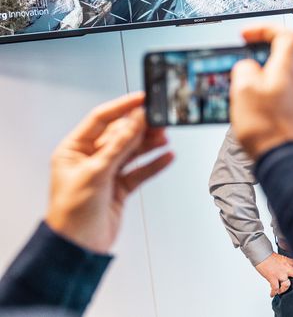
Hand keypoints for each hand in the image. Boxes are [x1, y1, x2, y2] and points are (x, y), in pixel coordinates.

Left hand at [45, 93, 172, 253]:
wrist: (78, 248)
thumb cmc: (72, 213)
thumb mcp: (96, 173)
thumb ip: (119, 145)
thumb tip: (135, 120)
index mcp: (73, 150)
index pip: (100, 120)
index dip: (122, 107)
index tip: (142, 99)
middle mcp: (89, 159)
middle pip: (120, 135)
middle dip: (140, 128)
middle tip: (160, 120)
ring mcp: (106, 173)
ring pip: (132, 151)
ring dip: (149, 144)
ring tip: (165, 137)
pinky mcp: (119, 188)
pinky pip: (140, 170)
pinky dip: (154, 163)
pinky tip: (167, 156)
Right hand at [230, 25, 292, 159]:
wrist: (287, 159)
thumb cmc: (269, 128)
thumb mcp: (243, 90)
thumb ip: (244, 69)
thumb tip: (246, 67)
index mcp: (286, 68)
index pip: (283, 34)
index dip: (264, 29)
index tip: (247, 35)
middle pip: (280, 57)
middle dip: (258, 59)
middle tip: (241, 68)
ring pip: (279, 77)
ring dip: (260, 80)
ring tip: (243, 93)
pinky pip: (281, 96)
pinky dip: (266, 96)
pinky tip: (254, 111)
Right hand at [254, 252, 292, 296]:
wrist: (260, 254)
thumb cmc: (268, 255)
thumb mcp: (281, 257)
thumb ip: (286, 263)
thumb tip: (286, 268)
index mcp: (288, 261)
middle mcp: (286, 267)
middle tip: (291, 284)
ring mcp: (280, 273)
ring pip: (286, 284)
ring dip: (283, 289)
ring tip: (280, 291)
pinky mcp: (272, 278)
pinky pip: (275, 288)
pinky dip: (274, 292)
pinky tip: (272, 294)